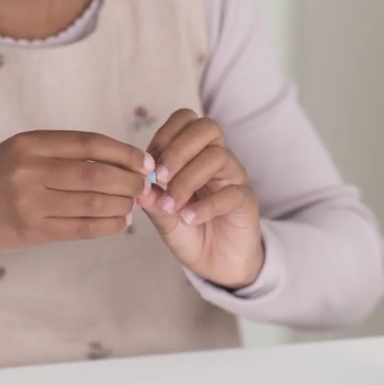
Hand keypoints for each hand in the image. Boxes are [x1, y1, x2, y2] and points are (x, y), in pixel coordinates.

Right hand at [0, 130, 153, 267]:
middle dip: (130, 181)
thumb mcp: (15, 153)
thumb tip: (114, 161)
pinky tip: (119, 222)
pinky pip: (82, 228)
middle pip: (98, 173)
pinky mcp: (31, 231)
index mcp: (29, 143)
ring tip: (133, 204)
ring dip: (123, 204)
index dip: (124, 153)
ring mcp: (30, 202)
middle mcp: (29, 169)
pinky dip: (108, 225)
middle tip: (144, 186)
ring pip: (94, 201)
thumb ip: (57, 154)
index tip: (144, 161)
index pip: (90, 143)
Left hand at [138, 109, 263, 288]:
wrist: (217, 264)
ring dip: (188, 179)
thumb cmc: (190, 233)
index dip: (165, 135)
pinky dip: (205, 206)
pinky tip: (188, 219)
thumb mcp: (163, 217)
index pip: (186, 120)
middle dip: (178, 149)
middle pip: (207, 128)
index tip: (148, 163)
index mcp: (195, 154)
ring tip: (172, 204)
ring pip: (217, 156)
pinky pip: (230, 193)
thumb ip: (152, 199)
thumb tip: (138, 183)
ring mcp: (233, 178)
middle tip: (161, 177)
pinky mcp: (245, 201)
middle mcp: (217, 160)